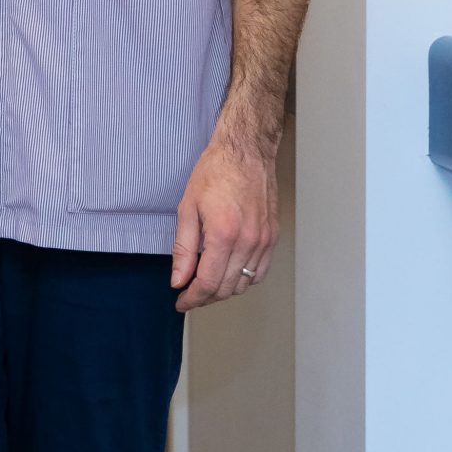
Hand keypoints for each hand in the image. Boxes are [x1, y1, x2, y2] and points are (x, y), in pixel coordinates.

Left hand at [170, 136, 277, 310]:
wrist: (245, 151)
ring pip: (245, 284)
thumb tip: (179, 279)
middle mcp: (248, 241)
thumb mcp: (188, 208)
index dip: (192, 298)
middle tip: (189, 293)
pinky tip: (230, 272)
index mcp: (224, 234)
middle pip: (227, 288)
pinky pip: (260, 271)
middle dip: (205, 297)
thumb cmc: (216, 171)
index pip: (208, 283)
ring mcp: (264, 240)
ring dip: (224, 290)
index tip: (181, 301)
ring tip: (206, 282)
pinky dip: (244, 279)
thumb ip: (183, 249)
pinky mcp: (272, 236)